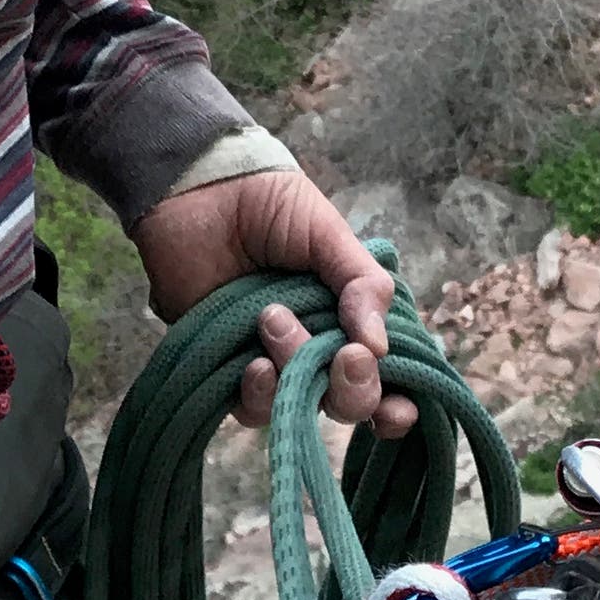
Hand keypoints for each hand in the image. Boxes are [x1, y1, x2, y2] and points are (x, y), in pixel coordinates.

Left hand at [128, 164, 409, 439]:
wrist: (201, 191)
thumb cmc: (270, 206)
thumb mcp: (329, 234)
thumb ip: (363, 285)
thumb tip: (380, 347)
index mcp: (351, 317)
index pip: (386, 376)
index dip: (396, 404)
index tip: (398, 408)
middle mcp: (317, 347)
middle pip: (349, 401)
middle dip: (355, 390)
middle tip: (347, 355)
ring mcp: (273, 359)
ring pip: (300, 403)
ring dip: (296, 370)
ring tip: (271, 318)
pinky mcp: (227, 367)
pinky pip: (251, 408)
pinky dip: (259, 393)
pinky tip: (254, 363)